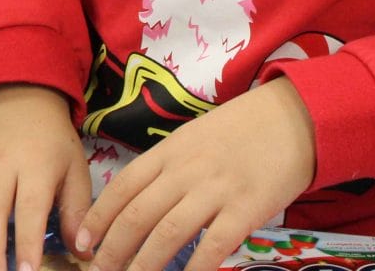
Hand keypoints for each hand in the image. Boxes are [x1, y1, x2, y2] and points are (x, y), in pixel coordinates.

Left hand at [77, 79, 316, 270]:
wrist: (292, 118)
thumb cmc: (240, 130)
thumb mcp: (194, 138)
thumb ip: (169, 167)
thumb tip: (140, 201)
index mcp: (168, 152)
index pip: (123, 187)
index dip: (99, 217)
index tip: (82, 241)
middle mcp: (185, 170)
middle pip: (138, 214)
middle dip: (113, 248)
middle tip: (97, 270)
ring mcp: (215, 190)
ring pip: (168, 233)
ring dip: (144, 263)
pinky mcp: (246, 209)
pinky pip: (214, 245)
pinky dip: (195, 268)